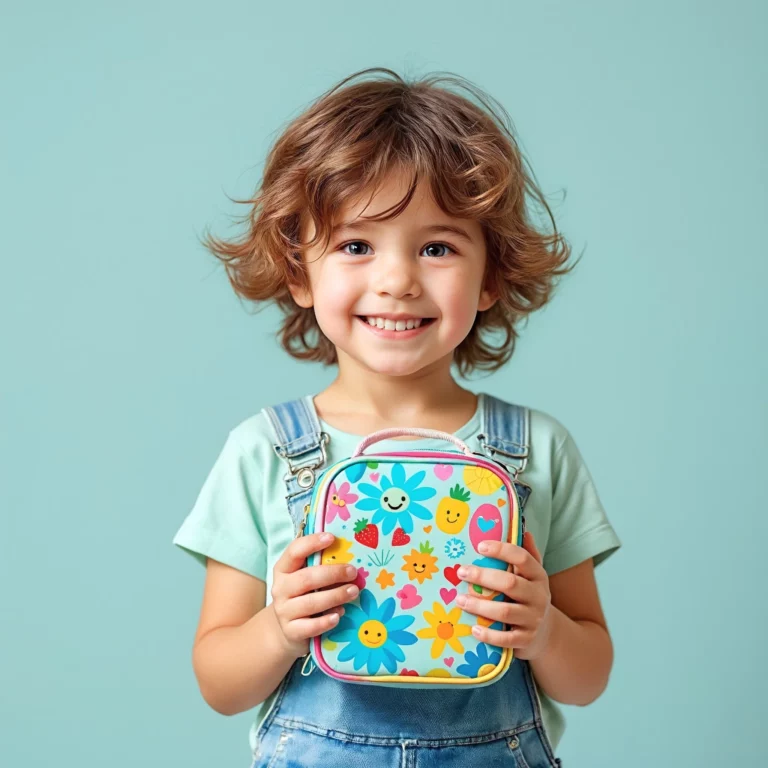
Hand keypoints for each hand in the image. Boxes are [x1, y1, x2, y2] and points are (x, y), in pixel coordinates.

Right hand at [270, 532, 359, 658]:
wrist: (287, 629)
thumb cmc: (303, 595)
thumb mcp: (306, 578)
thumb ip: (320, 566)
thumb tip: (349, 556)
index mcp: (283, 569)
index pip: (294, 551)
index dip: (312, 543)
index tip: (332, 538)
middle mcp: (280, 589)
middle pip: (306, 578)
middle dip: (332, 574)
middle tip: (353, 572)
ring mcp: (284, 611)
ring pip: (310, 603)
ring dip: (335, 596)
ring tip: (354, 591)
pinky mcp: (291, 631)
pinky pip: (310, 627)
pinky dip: (326, 621)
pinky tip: (339, 615)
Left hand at [455, 531, 552, 660]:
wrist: (546, 634)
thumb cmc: (529, 596)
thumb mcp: (532, 575)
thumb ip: (527, 554)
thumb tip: (522, 529)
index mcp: (538, 576)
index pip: (522, 558)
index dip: (501, 550)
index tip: (480, 546)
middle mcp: (538, 596)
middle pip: (510, 584)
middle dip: (483, 577)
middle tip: (461, 572)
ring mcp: (533, 619)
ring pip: (505, 611)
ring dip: (480, 605)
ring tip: (459, 600)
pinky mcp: (525, 640)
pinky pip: (506, 639)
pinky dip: (488, 635)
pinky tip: (473, 629)